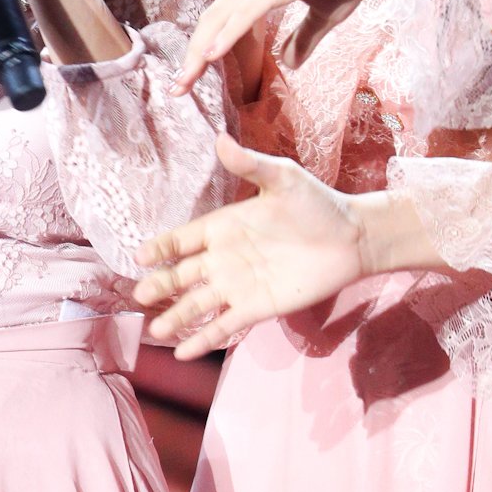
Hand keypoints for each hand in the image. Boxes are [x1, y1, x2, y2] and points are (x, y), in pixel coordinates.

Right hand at [132, 132, 370, 355]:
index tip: (140, 257)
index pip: (182, 239)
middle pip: (182, 275)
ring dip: (176, 317)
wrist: (352, 238)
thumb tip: (221, 139)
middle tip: (140, 296)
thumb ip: (250, 166)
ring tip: (155, 330)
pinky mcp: (256, 308)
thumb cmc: (316, 204)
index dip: (161, 248)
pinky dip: (203, 339)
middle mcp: (223, 258)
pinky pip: (224, 325)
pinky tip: (182, 353)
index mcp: (223, 227)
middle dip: (160, 286)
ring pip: (197, 304)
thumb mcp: (283, 178)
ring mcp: (238, 286)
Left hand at [172, 0, 394, 95]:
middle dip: (192, 56)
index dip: (206, 46)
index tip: (194, 75)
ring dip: (199, 53)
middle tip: (178, 88)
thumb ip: (305, 37)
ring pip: (218, 19)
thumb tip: (289, 64)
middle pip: (210, 21)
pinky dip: (224, 36)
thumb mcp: (325, 14)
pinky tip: (209, 57)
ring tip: (183, 82)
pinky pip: (243, 14)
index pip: (223, 18)